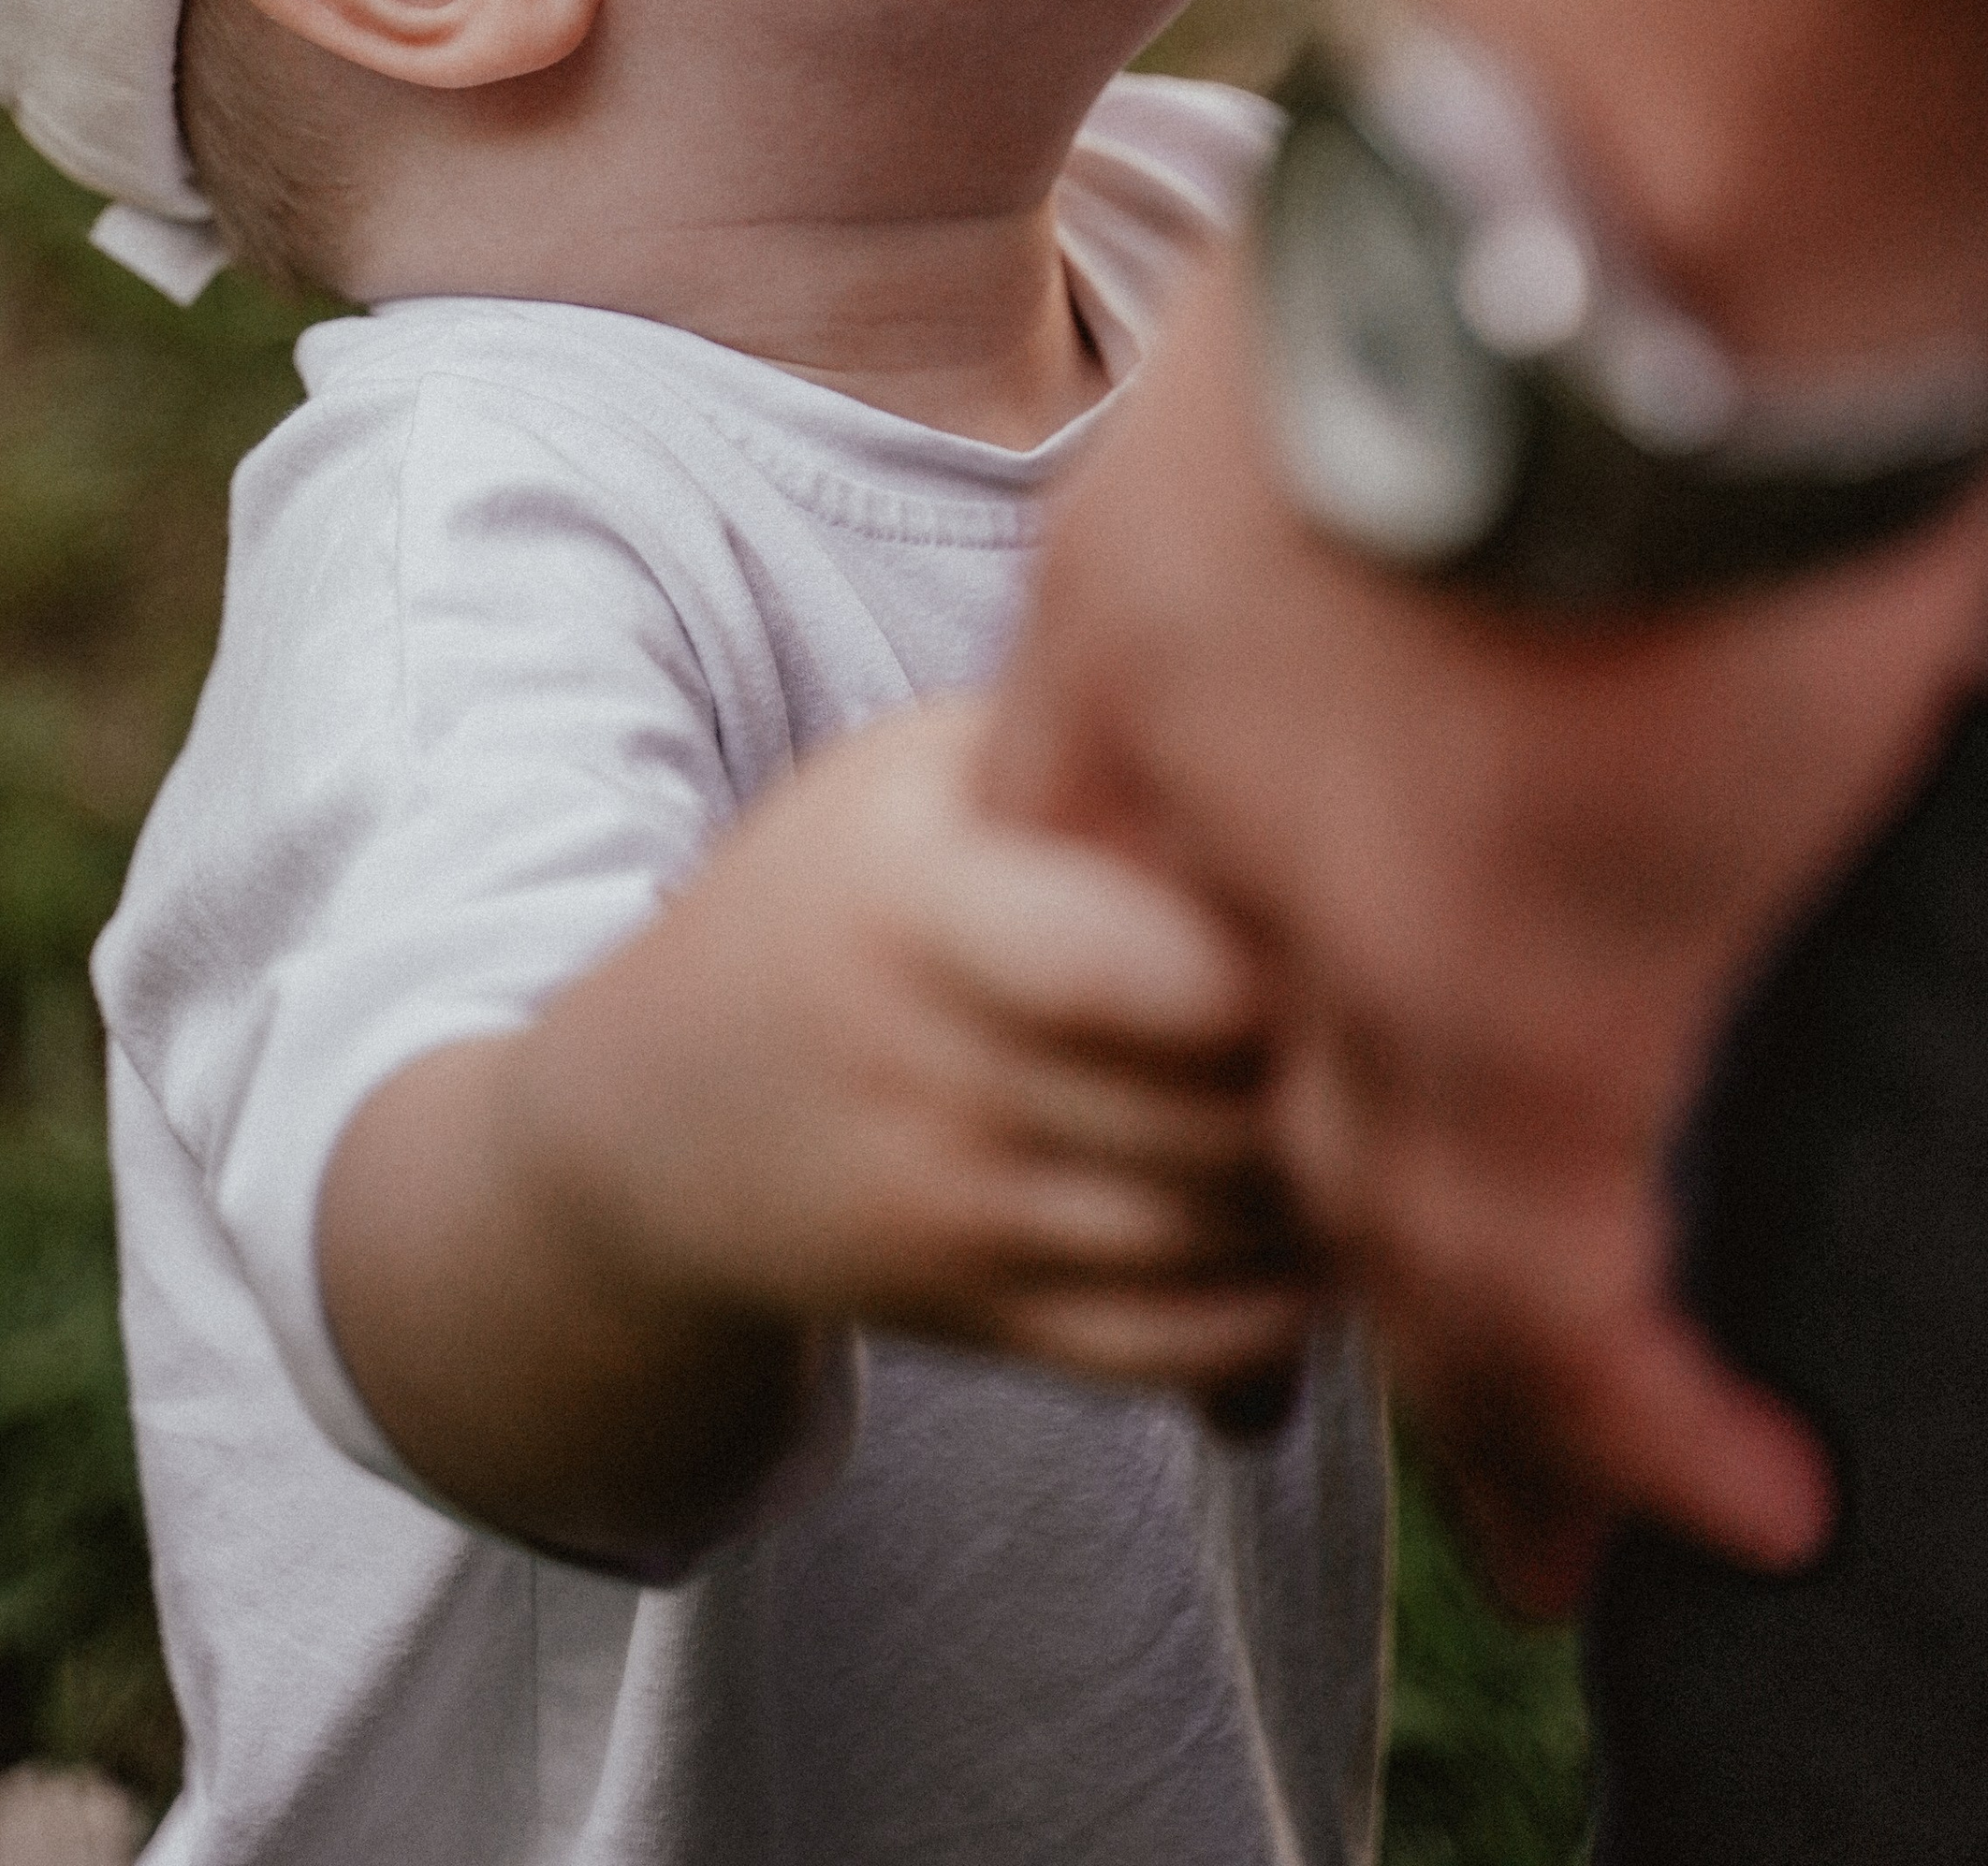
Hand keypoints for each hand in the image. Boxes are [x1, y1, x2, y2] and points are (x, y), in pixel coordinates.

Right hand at [321, 687, 1318, 1563]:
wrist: (651, 1111)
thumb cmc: (834, 891)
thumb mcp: (911, 774)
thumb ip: (1078, 749)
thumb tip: (1300, 741)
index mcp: (912, 908)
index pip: (1122, 967)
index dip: (1270, 961)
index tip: (1369, 906)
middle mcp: (923, 1075)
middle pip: (1203, 1115)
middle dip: (1348, 1079)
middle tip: (1442, 1013)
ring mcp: (949, 1217)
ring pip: (1212, 1244)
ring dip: (1338, 1194)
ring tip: (1407, 1108)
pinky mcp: (982, 1321)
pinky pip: (1180, 1350)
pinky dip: (1288, 1307)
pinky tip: (1337, 1223)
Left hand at [982, 242, 1987, 1611]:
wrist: (1636, 128)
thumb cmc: (1561, 137)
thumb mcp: (1373, 287)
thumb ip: (1394, 414)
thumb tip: (1522, 410)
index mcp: (1142, 598)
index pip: (1118, 873)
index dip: (1181, 1005)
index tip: (1254, 1083)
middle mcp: (1195, 780)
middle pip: (1221, 1074)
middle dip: (1303, 1232)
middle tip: (1346, 1371)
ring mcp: (1339, 903)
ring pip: (1376, 1209)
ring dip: (1481, 1373)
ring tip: (1557, 1516)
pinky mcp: (1522, 984)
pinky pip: (1548, 1270)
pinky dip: (1627, 1403)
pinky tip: (1716, 1487)